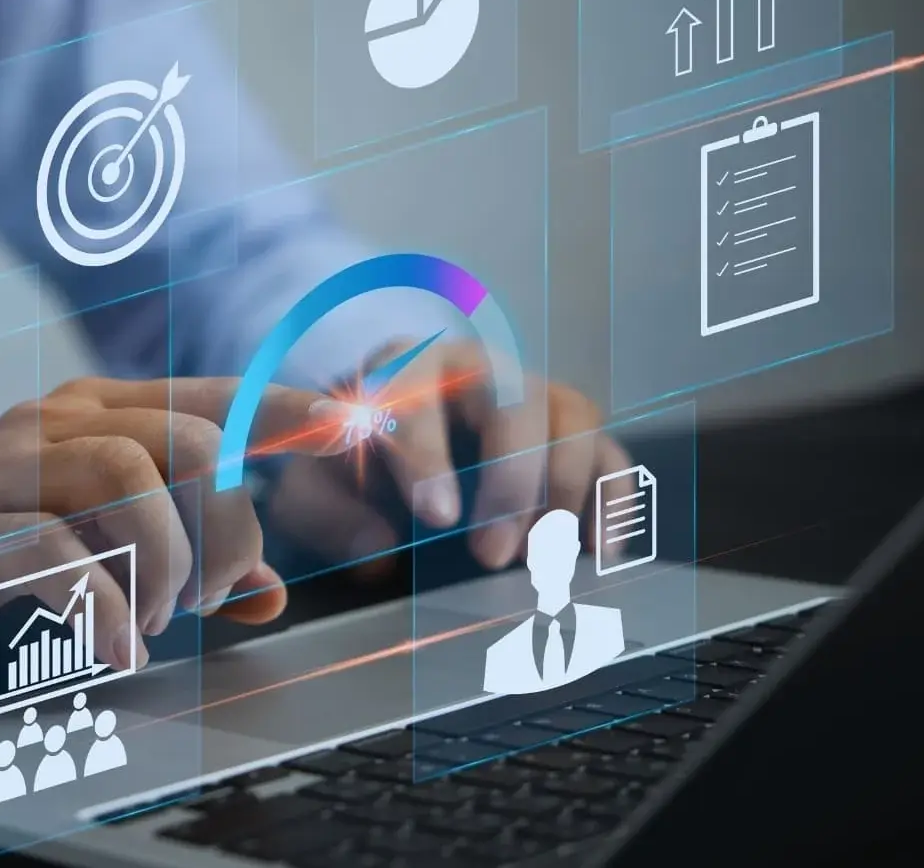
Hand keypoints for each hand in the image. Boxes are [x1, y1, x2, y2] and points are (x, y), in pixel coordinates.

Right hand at [0, 376, 352, 691]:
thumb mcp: (88, 550)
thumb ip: (176, 559)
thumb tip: (267, 592)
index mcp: (88, 414)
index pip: (209, 394)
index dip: (283, 414)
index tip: (349, 436)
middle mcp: (49, 426)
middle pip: (182, 439)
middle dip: (220, 527)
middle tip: (202, 596)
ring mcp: (2, 473)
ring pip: (129, 481)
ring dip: (167, 564)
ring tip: (156, 619)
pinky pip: (60, 557)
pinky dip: (107, 610)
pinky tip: (117, 648)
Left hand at [266, 337, 628, 577]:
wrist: (382, 435)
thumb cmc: (348, 459)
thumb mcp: (312, 482)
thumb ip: (329, 512)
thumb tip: (376, 551)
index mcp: (403, 367)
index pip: (417, 398)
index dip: (428, 458)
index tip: (437, 517)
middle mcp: (477, 368)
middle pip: (513, 402)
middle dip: (509, 482)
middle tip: (491, 555)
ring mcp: (531, 393)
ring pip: (572, 417)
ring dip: (563, 489)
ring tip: (541, 556)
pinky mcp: (568, 430)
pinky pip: (608, 450)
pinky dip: (610, 497)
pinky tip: (597, 549)